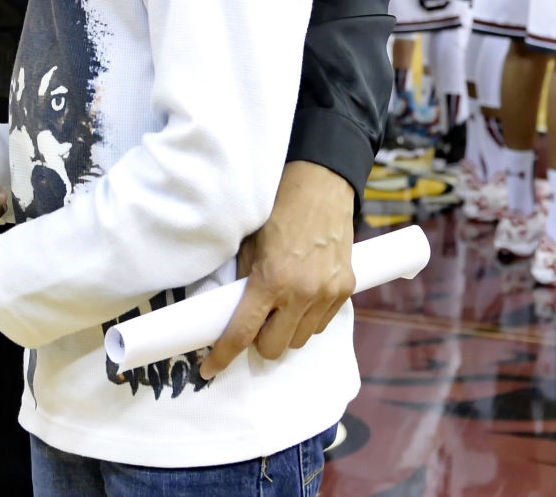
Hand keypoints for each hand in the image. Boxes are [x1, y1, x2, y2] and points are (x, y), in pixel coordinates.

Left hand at [199, 161, 355, 379]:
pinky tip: (300, 297)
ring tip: (279, 305)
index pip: (243, 332)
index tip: (209, 369)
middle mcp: (301, 293)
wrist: (320, 185)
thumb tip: (229, 311)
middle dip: (260, 341)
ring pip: (301, 340)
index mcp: (270, 279)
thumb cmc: (276, 209)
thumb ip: (241, 280)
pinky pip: (322, 323)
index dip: (223, 355)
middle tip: (254, 322)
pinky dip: (307, 319)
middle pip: (275, 347)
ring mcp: (327, 293)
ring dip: (285, 331)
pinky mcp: (346, 289)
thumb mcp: (247, 243)